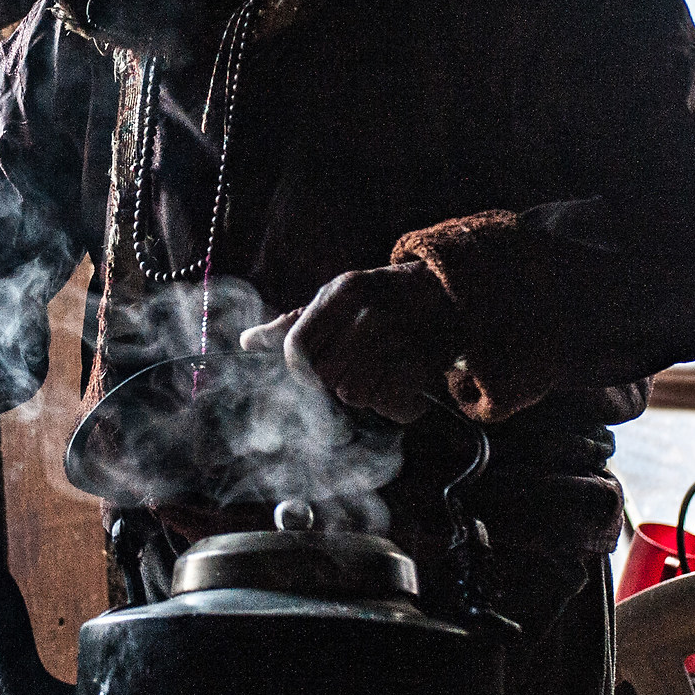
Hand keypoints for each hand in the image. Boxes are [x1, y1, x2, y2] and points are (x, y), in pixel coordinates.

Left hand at [239, 262, 462, 423]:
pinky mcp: (425, 367)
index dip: (297, 368)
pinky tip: (395, 377)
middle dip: (331, 378)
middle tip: (350, 364)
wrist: (448, 293)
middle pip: (324, 375)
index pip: (298, 346)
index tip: (307, 372)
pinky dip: (386, 399)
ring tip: (375, 368)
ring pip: (352, 394)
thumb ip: (292, 322)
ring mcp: (401, 340)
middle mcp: (373, 313)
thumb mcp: (336, 296)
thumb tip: (246, 342)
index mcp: (346, 291)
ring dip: (358, 390)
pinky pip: (384, 403)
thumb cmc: (378, 298)